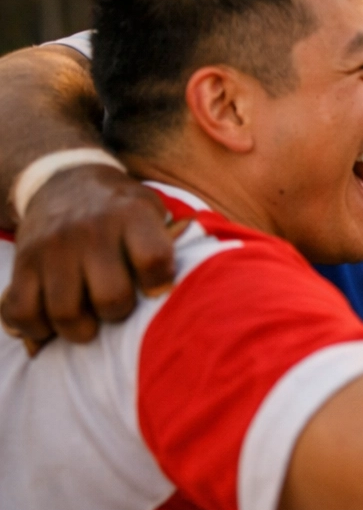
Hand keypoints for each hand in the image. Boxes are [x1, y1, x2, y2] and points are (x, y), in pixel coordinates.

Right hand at [2, 165, 176, 344]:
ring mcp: (52, 248)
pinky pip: (21, 312)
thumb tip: (194, 284)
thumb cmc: (122, 209)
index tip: (156, 289)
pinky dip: (36, 329)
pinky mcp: (22, 263)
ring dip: (80, 330)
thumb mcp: (153, 209)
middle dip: (118, 313)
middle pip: (111, 298)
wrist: (64, 179)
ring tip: (88, 322)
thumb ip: (174, 241)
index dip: (159, 285)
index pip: (154, 260)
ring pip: (66, 314)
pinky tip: (51, 323)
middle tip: (116, 307)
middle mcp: (91, 231)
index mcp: (132, 215)